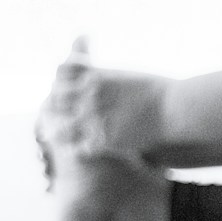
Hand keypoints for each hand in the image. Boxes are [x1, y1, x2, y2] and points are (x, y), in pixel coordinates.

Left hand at [35, 36, 168, 164]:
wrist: (173, 108)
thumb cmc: (155, 89)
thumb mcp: (123, 73)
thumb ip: (101, 73)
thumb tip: (89, 70)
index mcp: (95, 75)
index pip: (60, 74)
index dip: (57, 82)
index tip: (57, 90)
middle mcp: (90, 95)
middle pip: (55, 100)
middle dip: (53, 107)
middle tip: (48, 115)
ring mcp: (95, 119)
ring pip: (61, 127)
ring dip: (57, 130)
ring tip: (52, 135)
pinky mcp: (103, 140)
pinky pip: (78, 147)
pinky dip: (74, 148)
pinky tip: (74, 150)